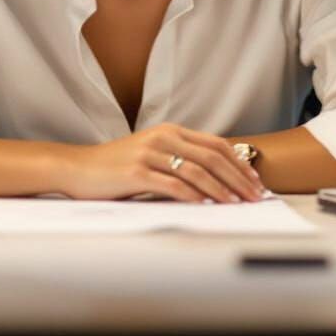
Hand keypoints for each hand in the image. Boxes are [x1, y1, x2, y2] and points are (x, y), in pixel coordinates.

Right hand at [60, 122, 266, 202]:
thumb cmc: (118, 167)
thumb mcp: (152, 154)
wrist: (80, 168)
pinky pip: (172, 184)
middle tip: (255, 197)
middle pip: (211, 157)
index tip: (255, 182)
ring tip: (237, 205)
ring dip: (222, 189)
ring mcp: (150, 154)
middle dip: (238, 178)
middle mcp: (163, 137)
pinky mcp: (137, 172)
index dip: (239, 162)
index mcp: (170, 130)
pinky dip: (193, 195)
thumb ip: (179, 158)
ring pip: (196, 171)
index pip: (215, 144)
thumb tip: (217, 179)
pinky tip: (206, 205)